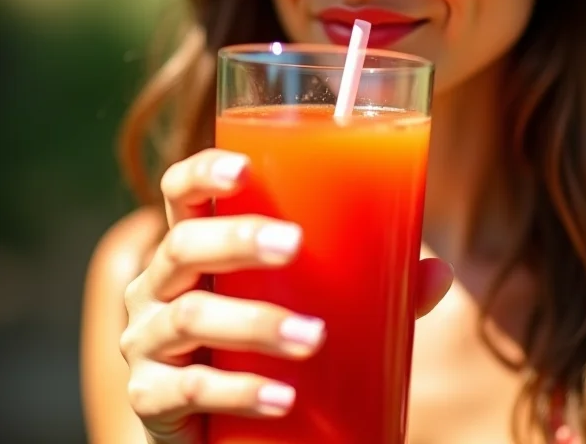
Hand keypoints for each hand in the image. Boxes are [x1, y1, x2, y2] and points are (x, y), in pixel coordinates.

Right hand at [119, 148, 452, 443]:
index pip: (179, 192)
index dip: (203, 172)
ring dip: (255, 324)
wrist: (216, 423)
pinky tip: (283, 397)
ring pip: (190, 318)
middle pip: (183, 244)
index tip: (245, 168)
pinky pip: (188, 390)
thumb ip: (370, 286)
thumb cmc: (260, 340)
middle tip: (296, 244)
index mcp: (194, 244)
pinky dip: (239, 390)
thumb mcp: (306, 302)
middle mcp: (159, 283)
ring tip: (314, 336)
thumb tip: (438, 272)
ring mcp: (147, 340)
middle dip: (237, 239)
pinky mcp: (150, 397)